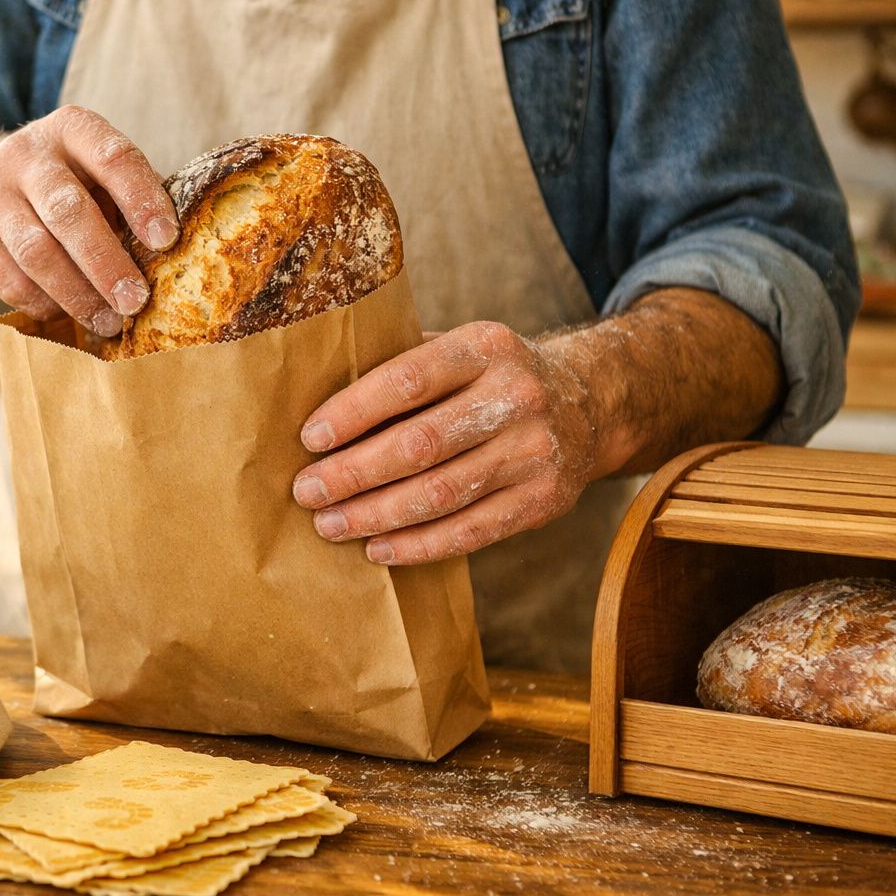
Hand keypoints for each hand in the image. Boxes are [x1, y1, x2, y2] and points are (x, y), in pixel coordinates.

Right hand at [0, 106, 180, 336]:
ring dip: (78, 295)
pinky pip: (11, 281)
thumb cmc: (69, 185)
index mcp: (72, 129)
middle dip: (106, 263)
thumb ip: (131, 202)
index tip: (167, 241)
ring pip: (37, 252)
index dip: (142, 199)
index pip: (113, 157)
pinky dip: (46, 305)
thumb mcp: (97, 174)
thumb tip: (180, 259)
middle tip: (136, 301)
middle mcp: (25, 153)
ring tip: (109, 322)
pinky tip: (70, 315)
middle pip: (68, 212)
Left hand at [291, 322, 601, 565]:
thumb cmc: (489, 377)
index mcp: (484, 347)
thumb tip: (315, 395)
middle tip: (307, 491)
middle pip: (420, 444)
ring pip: (442, 494)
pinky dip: (419, 545)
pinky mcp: (544, 500)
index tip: (310, 438)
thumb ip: (402, 364)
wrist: (588, 402)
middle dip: (354, 473)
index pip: (407, 380)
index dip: (353, 412)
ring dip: (377, 515)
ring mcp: (534, 451)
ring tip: (330, 525)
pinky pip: (472, 531)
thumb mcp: (458, 348)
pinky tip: (378, 548)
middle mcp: (516, 396)